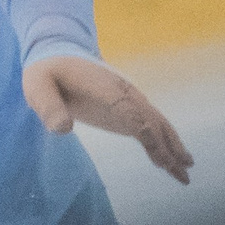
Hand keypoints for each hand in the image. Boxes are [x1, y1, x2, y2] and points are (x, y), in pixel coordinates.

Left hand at [23, 54, 193, 183]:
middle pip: (152, 120)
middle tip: (184, 169)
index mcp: (105, 88)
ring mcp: (128, 101)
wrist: (58, 55)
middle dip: (168, 145)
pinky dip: (163, 143)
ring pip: (157, 124)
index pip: (131, 112)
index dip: (147, 134)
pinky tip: (172, 162)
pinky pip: (150, 127)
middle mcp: (124, 94)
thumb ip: (47, 106)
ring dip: (173, 146)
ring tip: (187, 169)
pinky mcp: (126, 110)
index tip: (161, 158)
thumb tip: (62, 128)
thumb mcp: (38, 86)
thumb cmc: (47, 73)